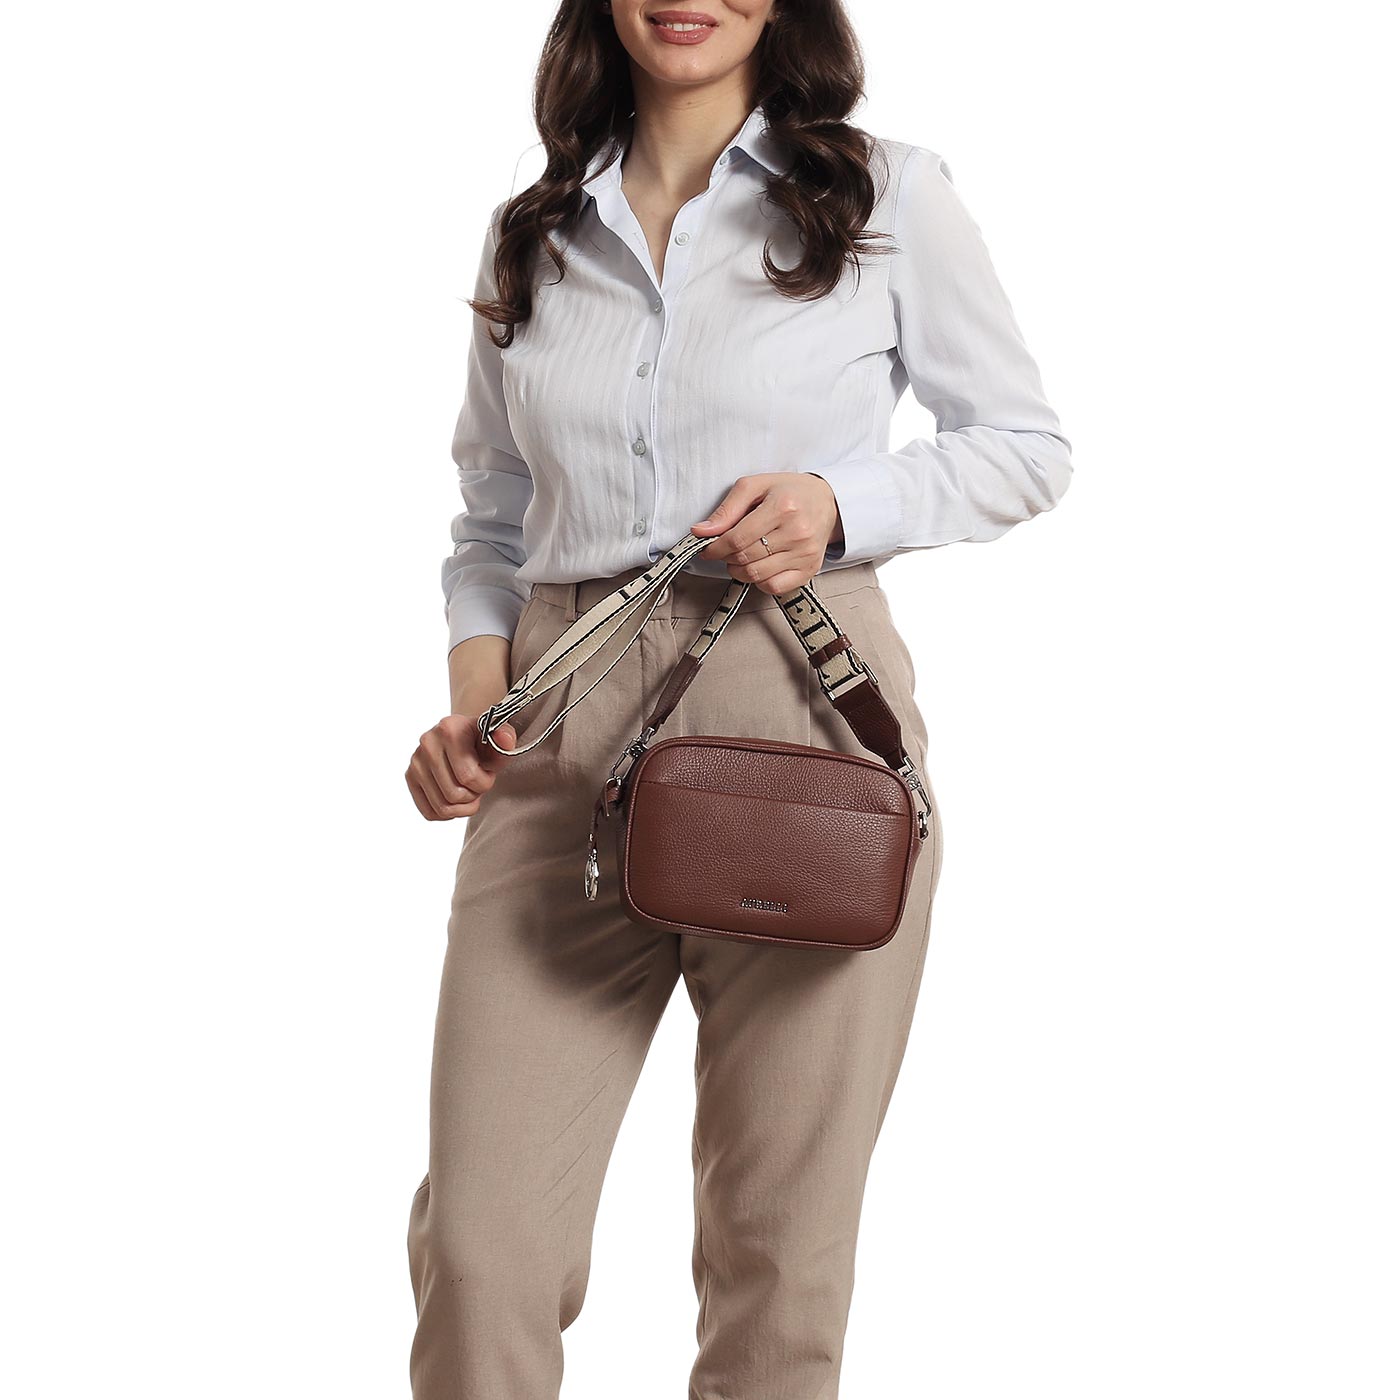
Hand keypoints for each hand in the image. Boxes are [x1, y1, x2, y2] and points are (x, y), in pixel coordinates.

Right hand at [405, 711, 517, 819]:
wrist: (465, 736)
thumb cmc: (485, 741)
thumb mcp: (500, 737)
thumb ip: (506, 738)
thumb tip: (504, 739)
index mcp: (449, 729)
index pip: (468, 777)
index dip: (485, 783)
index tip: (489, 772)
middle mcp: (427, 743)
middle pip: (454, 795)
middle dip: (475, 795)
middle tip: (479, 783)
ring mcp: (416, 761)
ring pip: (442, 807)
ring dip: (463, 806)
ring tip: (469, 790)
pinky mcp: (410, 776)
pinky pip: (429, 812)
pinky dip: (448, 813)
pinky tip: (458, 799)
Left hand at [690, 472, 843, 592]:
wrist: (827, 502)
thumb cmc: (789, 492)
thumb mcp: (755, 486)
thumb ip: (726, 509)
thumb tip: (701, 531)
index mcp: (782, 507)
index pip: (737, 539)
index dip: (715, 548)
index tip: (707, 548)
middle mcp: (797, 532)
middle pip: (745, 558)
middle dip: (726, 557)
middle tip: (725, 549)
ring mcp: (805, 554)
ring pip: (756, 575)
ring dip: (739, 570)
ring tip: (741, 556)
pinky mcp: (809, 570)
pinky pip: (774, 587)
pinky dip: (759, 581)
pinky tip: (759, 566)